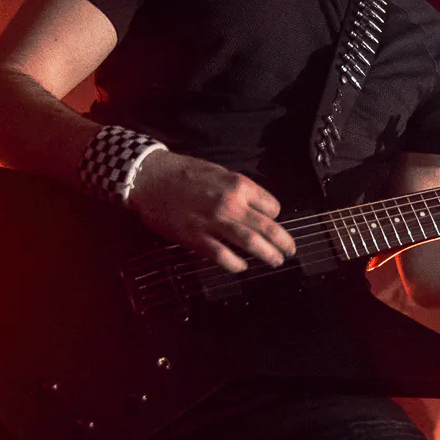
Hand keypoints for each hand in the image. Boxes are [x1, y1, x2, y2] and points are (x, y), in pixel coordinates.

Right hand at [127, 150, 296, 272]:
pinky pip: (221, 255)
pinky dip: (235, 264)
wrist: (150, 177)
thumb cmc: (182, 172)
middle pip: (267, 228)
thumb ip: (238, 189)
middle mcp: (230, 203)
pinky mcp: (194, 237)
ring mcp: (213, 221)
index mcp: (238, 185)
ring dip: (268, 254)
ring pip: (250, 243)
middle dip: (283, 242)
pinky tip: (241, 267)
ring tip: (276, 261)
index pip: (272, 206)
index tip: (272, 222)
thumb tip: (255, 206)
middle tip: (290, 251)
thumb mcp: (218, 172)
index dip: (274, 217)